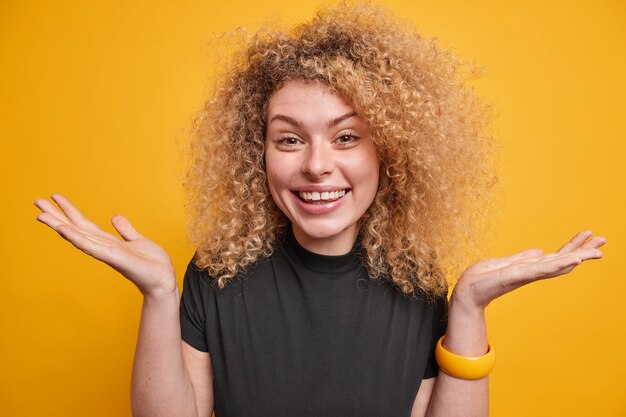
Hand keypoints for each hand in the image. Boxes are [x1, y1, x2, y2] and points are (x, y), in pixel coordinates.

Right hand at [34, 194, 176, 296]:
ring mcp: (107, 253)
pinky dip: (78, 238)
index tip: (54, 198)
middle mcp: (103, 247)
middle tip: (36, 202)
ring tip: (42, 215)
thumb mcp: (139, 241)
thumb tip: (115, 217)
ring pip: (79, 237)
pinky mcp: (116, 258)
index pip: (84, 225)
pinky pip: (93, 247)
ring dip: (60, 226)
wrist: (164, 280)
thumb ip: (126, 230)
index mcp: (108, 242)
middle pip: (76, 228)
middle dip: (56, 216)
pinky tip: (64, 229)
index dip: (70, 212)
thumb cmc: (152, 264)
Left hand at [452, 230, 606, 309]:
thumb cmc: (482, 278)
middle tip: (605, 240)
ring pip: (557, 264)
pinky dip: (559, 264)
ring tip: (597, 251)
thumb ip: (522, 258)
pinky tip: (574, 260)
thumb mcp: (504, 262)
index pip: (556, 255)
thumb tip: (539, 251)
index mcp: (530, 266)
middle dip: (583, 250)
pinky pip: (542, 269)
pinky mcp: (518, 275)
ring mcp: (527, 274)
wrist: (467, 292)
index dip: (574, 246)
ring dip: (578, 257)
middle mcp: (532, 271)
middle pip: (563, 259)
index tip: (591, 234)